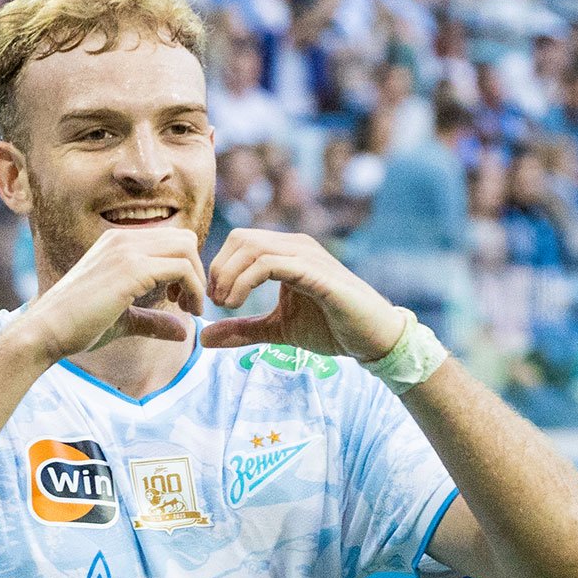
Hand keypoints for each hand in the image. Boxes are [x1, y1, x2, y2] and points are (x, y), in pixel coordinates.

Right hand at [20, 228, 206, 361]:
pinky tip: (186, 311)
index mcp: (118, 243)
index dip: (185, 269)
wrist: (46, 332)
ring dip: (197, 279)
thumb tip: (183, 331)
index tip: (180, 300)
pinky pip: (181, 268)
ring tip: (190, 309)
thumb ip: (152, 320)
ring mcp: (126, 250)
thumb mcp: (123, 320)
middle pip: (184, 239)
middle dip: (197, 271)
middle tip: (189, 304)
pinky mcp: (131, 269)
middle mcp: (122, 239)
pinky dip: (193, 289)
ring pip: (187, 248)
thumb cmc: (77, 327)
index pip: (171, 240)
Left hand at [201, 228, 404, 361]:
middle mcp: (296, 246)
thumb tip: (203, 338)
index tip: (213, 301)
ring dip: (229, 276)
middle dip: (219, 270)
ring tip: (226, 305)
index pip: (239, 241)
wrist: (373, 340)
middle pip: (240, 238)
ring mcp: (308, 256)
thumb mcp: (277, 330)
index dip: (218, 268)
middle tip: (216, 303)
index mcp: (287, 252)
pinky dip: (244, 282)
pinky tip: (237, 305)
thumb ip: (243, 330)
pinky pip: (271, 264)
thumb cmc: (332, 328)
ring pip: (252, 247)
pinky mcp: (316, 273)